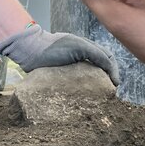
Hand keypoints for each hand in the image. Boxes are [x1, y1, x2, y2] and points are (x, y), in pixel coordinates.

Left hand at [0, 24, 119, 85]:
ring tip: (101, 97)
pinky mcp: (65, 79)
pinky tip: (87, 98)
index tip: (114, 84)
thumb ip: (98, 56)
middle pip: (102, 69)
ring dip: (98, 88)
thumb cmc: (55, 47)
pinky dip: (86, 92)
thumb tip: (111, 73)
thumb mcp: (80, 47)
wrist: (30, 52)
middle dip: (108, 80)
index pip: (108, 58)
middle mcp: (82, 58)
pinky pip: (80, 86)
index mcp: (88, 48)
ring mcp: (73, 69)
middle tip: (110, 93)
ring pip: (92, 79)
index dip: (114, 70)